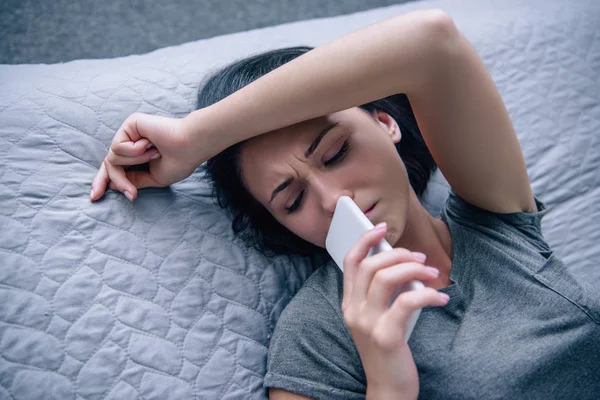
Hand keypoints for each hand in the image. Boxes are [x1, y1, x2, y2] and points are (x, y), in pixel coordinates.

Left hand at [90, 113, 199, 201]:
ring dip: (134, 162)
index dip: (104, 182)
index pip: (116, 169)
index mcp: (138, 155)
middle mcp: (132, 142)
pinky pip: (118, 146)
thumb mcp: (153, 178)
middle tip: (97, 195)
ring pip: (113, 158)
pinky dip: (134, 151)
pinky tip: (150, 145)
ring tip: (154, 155)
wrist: (190, 147)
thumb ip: (133, 180)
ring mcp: (130, 133)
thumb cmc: (179, 161)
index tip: (95, 197)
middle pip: (109, 163)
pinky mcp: (130, 124)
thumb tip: (113, 184)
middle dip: (103, 179)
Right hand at [341, 222, 448, 399]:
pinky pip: (407, 302)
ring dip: (412, 269)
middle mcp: (353, 311)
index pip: (350, 262)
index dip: (365, 240)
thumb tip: (403, 264)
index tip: (382, 227)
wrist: (389, 389)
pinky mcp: (386, 336)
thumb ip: (383, 293)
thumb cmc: (388, 349)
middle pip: (370, 265)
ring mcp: (367, 324)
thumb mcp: (378, 317)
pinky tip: (442, 298)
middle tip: (419, 258)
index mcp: (349, 304)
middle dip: (397, 253)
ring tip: (431, 273)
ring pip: (386, 278)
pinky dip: (428, 295)